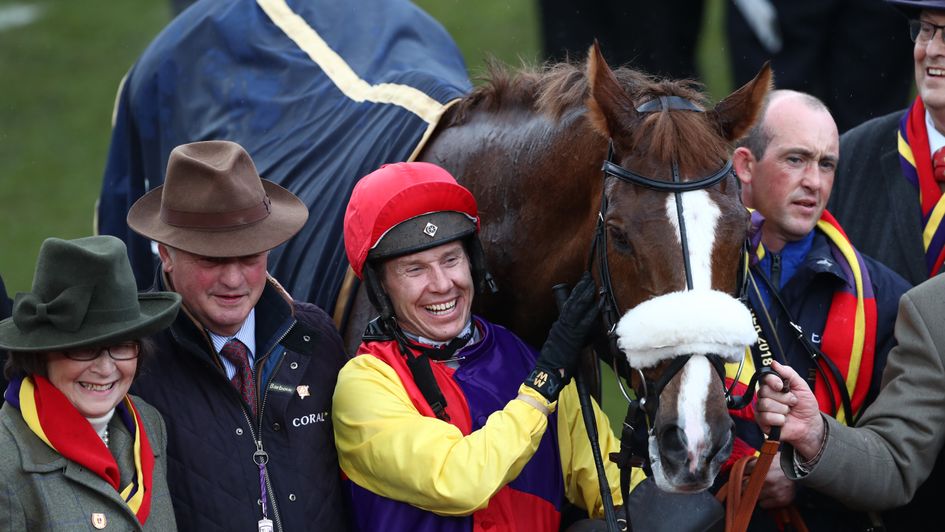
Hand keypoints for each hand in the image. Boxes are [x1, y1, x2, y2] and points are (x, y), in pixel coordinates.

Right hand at [526, 273, 599, 400]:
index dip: (576, 293)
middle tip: (587, 277)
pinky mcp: (573, 337)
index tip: (582, 284)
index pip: (568, 306)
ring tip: (592, 284)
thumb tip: (579, 333)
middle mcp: (561, 324)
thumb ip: (567, 336)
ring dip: (586, 295)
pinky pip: (584, 322)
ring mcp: (566, 329)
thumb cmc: (554, 362)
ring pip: (577, 308)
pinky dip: (592, 312)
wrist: (547, 371)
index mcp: (558, 325)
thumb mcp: (559, 345)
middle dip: (581, 288)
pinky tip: (598, 304)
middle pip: (572, 302)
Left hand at [745, 452, 795, 508]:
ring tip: (763, 488)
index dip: (742, 474)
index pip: (742, 472)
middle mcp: (767, 480)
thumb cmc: (781, 462)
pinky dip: (764, 501)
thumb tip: (740, 469)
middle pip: (745, 487)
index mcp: (762, 467)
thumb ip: (753, 463)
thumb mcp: (766, 457)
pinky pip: (763, 505)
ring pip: (754, 497)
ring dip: (756, 494)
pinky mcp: (780, 500)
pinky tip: (770, 494)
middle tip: (750, 484)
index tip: (743, 476)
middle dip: (745, 486)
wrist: (799, 470)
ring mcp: (774, 491)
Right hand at [756, 361, 823, 459]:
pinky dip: (779, 419)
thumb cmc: (806, 406)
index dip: (772, 381)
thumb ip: (788, 373)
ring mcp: (762, 409)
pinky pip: (765, 417)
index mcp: (773, 386)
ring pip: (765, 404)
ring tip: (788, 412)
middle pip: (764, 391)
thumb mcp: (801, 386)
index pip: (764, 378)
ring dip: (782, 409)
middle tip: (792, 402)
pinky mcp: (762, 422)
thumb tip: (774, 363)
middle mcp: (765, 396)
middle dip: (783, 398)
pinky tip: (783, 421)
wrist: (810, 424)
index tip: (781, 386)